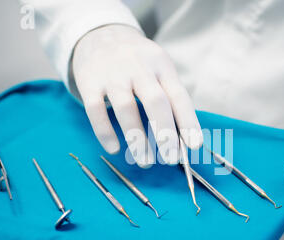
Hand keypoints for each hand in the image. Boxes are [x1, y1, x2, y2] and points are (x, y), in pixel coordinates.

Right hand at [72, 25, 202, 166]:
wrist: (100, 34)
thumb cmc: (137, 62)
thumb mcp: (158, 68)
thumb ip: (169, 98)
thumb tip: (182, 140)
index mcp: (161, 66)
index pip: (178, 96)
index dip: (188, 122)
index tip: (194, 146)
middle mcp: (139, 67)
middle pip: (155, 101)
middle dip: (165, 133)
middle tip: (170, 159)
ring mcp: (112, 74)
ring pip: (126, 108)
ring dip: (136, 138)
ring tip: (145, 161)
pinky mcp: (89, 82)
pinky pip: (95, 110)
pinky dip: (105, 132)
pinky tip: (114, 148)